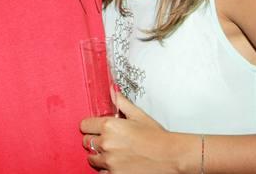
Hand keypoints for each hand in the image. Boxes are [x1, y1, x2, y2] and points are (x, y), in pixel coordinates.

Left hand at [80, 92, 194, 173]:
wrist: (171, 156)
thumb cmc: (157, 137)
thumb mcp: (138, 116)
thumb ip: (121, 103)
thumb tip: (112, 90)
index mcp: (109, 126)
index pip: (84, 125)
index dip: (90, 126)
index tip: (95, 128)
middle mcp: (106, 143)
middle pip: (86, 142)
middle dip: (95, 140)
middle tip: (108, 141)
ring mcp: (109, 161)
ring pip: (92, 159)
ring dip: (99, 156)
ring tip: (114, 153)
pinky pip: (101, 172)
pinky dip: (107, 169)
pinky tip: (118, 164)